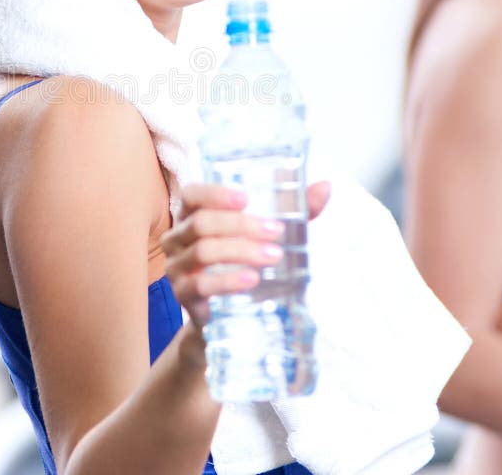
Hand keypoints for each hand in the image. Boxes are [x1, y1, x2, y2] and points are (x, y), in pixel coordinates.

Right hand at [162, 180, 330, 327]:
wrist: (226, 314)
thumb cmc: (244, 263)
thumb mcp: (268, 236)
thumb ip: (295, 212)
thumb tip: (325, 187)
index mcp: (193, 216)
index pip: (193, 195)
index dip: (215, 194)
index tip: (247, 199)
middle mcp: (178, 238)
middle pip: (201, 223)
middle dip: (241, 225)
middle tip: (276, 232)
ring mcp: (176, 267)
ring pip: (203, 251)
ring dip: (240, 251)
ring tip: (273, 256)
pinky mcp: (183, 295)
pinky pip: (201, 284)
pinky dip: (228, 280)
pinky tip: (253, 279)